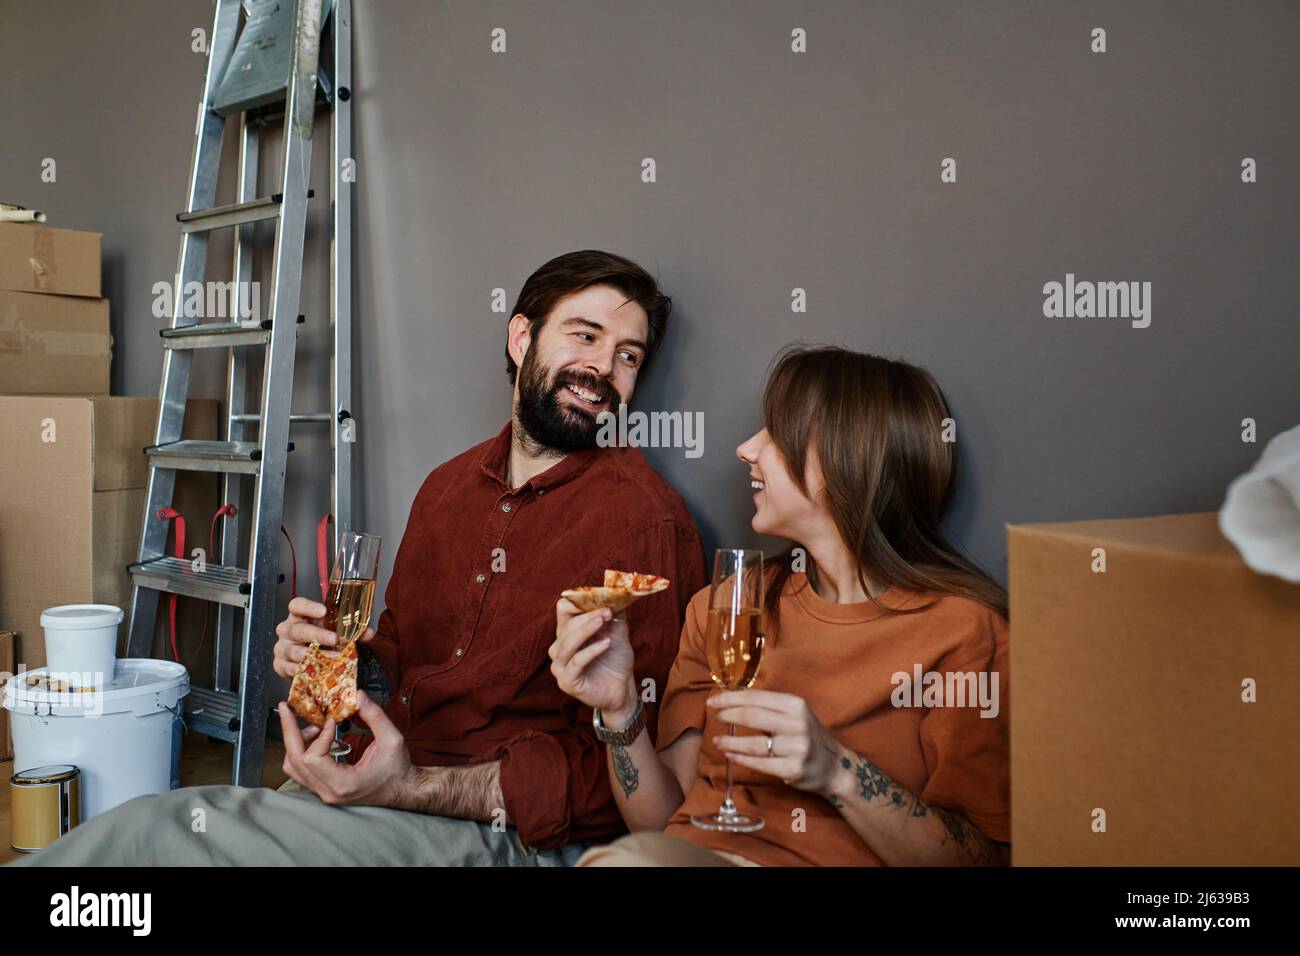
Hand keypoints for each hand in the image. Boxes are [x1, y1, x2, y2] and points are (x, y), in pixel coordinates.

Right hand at [273, 596, 375, 679]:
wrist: (305, 661)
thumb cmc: (319, 640)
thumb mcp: (333, 630)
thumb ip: (352, 630)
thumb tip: (368, 633)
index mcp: (299, 616)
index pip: (296, 605)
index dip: (308, 607)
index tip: (323, 611)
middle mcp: (287, 630)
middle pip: (298, 629)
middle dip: (317, 634)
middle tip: (334, 639)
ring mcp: (282, 648)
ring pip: (296, 651)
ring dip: (316, 655)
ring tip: (334, 658)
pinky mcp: (281, 665)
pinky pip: (291, 668)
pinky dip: (307, 670)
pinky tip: (320, 670)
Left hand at [277, 690, 415, 806]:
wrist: (402, 790)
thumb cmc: (398, 769)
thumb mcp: (392, 739)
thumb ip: (375, 716)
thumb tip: (358, 695)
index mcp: (343, 784)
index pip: (313, 759)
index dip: (319, 736)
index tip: (332, 722)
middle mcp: (329, 792)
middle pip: (294, 761)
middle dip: (289, 731)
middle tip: (287, 709)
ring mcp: (324, 792)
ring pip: (293, 767)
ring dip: (296, 742)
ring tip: (314, 726)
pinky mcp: (324, 788)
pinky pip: (301, 771)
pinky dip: (303, 751)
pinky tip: (319, 738)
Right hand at [549, 598, 636, 721]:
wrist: (623, 689)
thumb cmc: (616, 660)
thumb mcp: (617, 633)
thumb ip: (614, 615)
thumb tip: (617, 593)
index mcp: (567, 633)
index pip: (563, 609)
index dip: (578, 601)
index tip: (599, 597)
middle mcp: (559, 648)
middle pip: (567, 624)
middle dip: (587, 615)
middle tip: (607, 610)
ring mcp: (560, 666)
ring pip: (568, 642)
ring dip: (586, 629)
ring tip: (604, 621)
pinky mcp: (567, 682)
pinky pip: (576, 662)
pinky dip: (591, 651)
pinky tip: (606, 643)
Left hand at [709, 690, 844, 797]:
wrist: (833, 766)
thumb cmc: (806, 736)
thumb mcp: (794, 714)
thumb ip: (768, 707)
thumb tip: (731, 699)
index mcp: (796, 705)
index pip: (756, 698)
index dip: (730, 699)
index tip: (713, 701)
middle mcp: (797, 724)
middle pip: (752, 717)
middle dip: (728, 715)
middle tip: (714, 717)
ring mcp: (796, 748)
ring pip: (754, 743)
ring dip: (731, 741)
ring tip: (717, 740)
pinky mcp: (793, 769)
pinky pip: (760, 763)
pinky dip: (741, 758)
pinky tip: (730, 754)